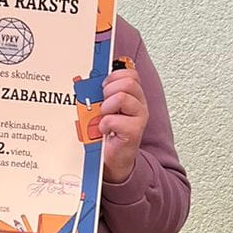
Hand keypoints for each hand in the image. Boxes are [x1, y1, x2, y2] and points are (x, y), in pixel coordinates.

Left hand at [99, 65, 147, 183]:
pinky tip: (104, 130)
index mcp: (134, 95)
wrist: (112, 159)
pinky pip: (113, 119)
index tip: (103, 87)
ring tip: (104, 117)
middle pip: (128, 82)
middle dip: (109, 90)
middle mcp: (140, 104)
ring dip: (106, 107)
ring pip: (122, 97)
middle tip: (103, 104)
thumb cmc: (108, 133)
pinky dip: (104, 124)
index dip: (114, 77)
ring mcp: (139, 118)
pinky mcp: (134, 131)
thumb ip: (104, 93)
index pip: (131, 74)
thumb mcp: (105, 108)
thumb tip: (92, 80)